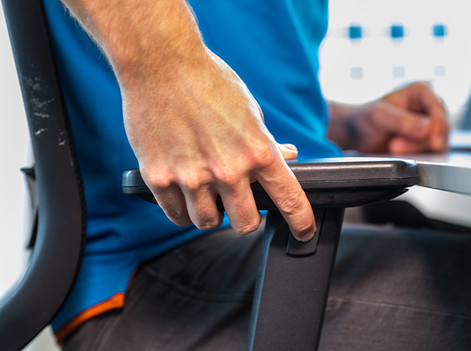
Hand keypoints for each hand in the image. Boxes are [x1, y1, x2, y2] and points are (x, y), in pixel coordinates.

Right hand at [58, 0, 315, 239]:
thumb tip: (287, 156)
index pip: (289, 199)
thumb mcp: (249, 109)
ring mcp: (192, 176)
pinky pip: (175, 214)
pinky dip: (182, 209)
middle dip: (245, 219)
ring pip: (207, 223)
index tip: (303, 232)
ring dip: (211, 214)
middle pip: (245, 224)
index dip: (301, 223)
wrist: (160, 62)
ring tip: (207, 196)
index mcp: (258, 151)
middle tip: (239, 208)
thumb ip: (266, 141)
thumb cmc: (208, 81)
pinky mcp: (159, 177)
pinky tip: (184, 194)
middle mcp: (228, 170)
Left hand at [327, 82, 447, 153]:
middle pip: (441, 127)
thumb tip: (426, 128)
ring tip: (392, 149)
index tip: (434, 141)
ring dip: (417, 150)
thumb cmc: (366, 118)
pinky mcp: (428, 142)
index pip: (437, 107)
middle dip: (420, 141)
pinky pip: (432, 153)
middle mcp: (430, 106)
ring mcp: (431, 125)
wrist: (357, 133)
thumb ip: (401, 121)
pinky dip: (418, 156)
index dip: (437, 125)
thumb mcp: (378, 116)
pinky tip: (401, 154)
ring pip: (438, 143)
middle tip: (395, 146)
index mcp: (421, 90)